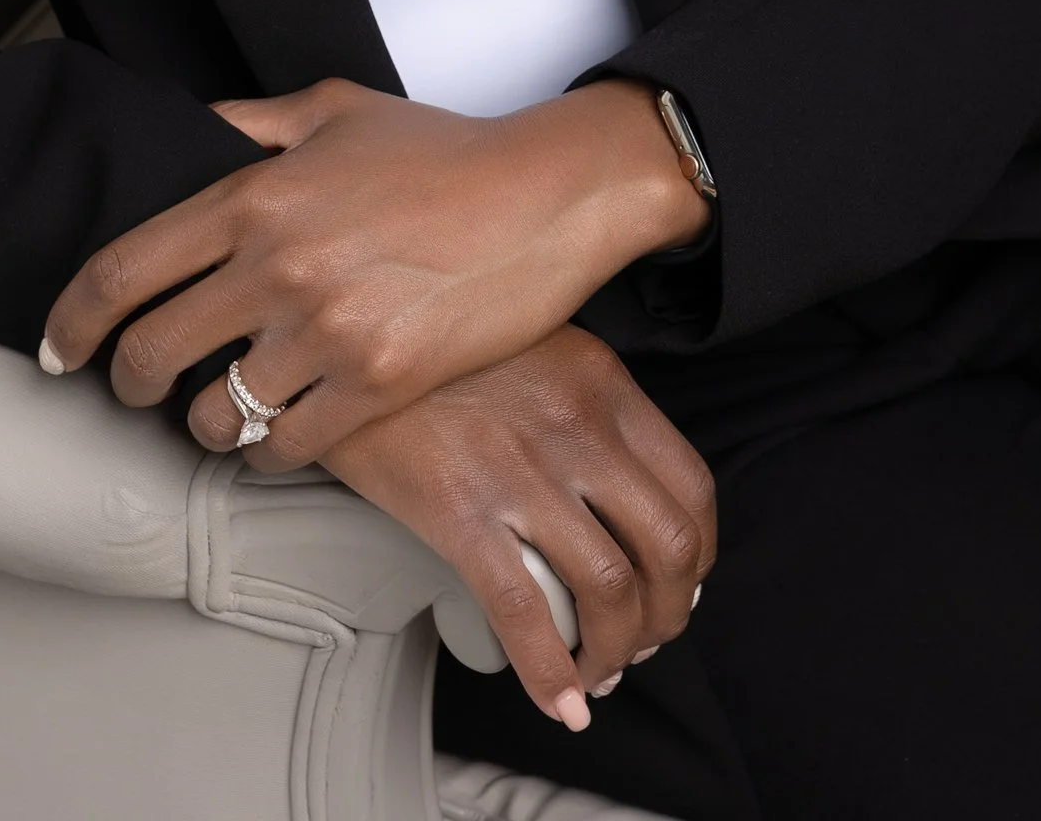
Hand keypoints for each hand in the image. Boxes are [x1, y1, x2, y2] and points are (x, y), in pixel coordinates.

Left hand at [41, 75, 709, 467]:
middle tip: (140, 390)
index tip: (58, 351)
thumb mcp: (334, 110)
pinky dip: (269, 453)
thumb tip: (190, 130)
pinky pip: (286, 447)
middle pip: (151, 353)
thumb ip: (250, 124)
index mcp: (252, 194)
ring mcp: (325, 328)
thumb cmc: (444, 151)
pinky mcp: (377, 383)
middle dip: (131, 383)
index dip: (71, 322)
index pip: (122, 270)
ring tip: (221, 415)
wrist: (546, 194)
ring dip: (207, 425)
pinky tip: (279, 436)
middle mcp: (275, 263)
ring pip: (215, 414)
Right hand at [319, 326, 715, 728]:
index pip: (692, 485)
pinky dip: (550, 673)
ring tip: (597, 673)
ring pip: (610, 589)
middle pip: (668, 546)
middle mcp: (575, 424)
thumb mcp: (529, 342)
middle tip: (642, 641)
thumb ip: (579, 402)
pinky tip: (557, 702)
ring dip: (616, 652)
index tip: (678, 585)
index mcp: (601, 380)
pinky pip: (523, 612)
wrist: (342, 338)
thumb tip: (611, 492)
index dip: (697, 556)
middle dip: (667, 616)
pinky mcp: (459, 509)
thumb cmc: (434, 349)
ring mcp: (520, 469)